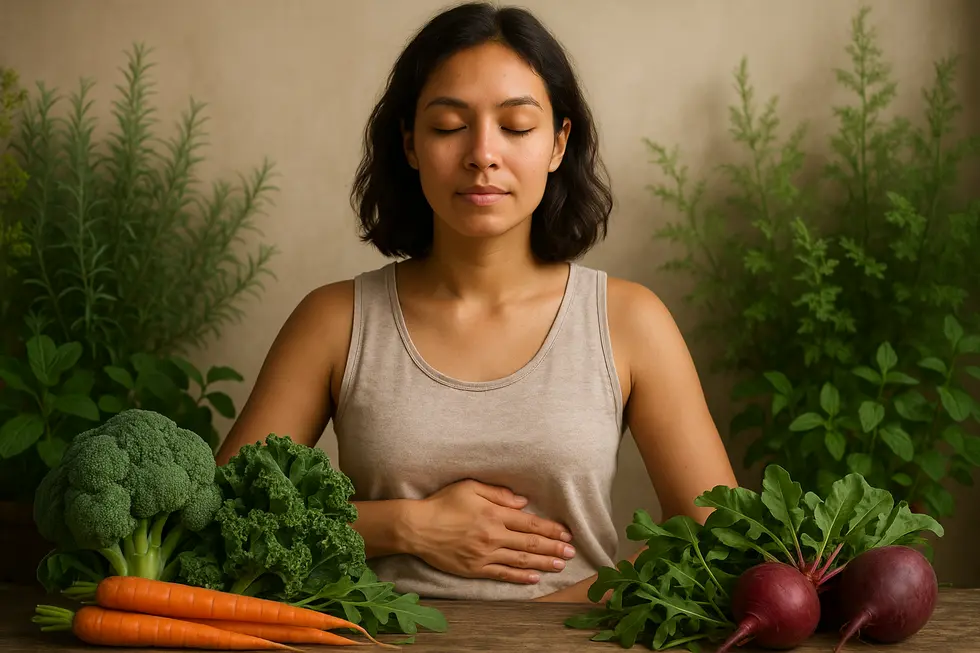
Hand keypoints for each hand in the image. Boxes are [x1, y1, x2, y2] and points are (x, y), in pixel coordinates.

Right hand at [405, 479, 575, 583]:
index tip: (566, 534)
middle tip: (571, 553)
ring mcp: (484, 554)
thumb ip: (498, 494)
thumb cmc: (442, 503)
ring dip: (542, 563)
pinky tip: (534, 578)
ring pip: (520, 560)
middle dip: (553, 548)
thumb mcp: (470, 487)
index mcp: (494, 514)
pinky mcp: (475, 568)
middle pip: (530, 544)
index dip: (550, 529)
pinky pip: (502, 573)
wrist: (417, 528)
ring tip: (559, 566)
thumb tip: (523, 502)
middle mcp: (493, 536)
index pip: (530, 524)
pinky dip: (520, 576)